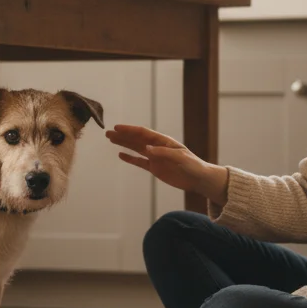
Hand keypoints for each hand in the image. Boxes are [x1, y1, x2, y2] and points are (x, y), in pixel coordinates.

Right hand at [105, 124, 228, 206]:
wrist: (199, 179)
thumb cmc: (193, 166)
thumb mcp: (180, 158)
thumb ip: (163, 153)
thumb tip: (146, 149)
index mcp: (164, 141)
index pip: (143, 133)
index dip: (130, 130)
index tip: (117, 128)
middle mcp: (157, 147)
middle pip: (136, 139)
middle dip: (122, 135)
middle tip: (108, 132)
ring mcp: (155, 157)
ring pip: (136, 148)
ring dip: (123, 144)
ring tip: (111, 139)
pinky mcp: (155, 168)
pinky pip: (139, 162)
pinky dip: (130, 158)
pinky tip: (121, 155)